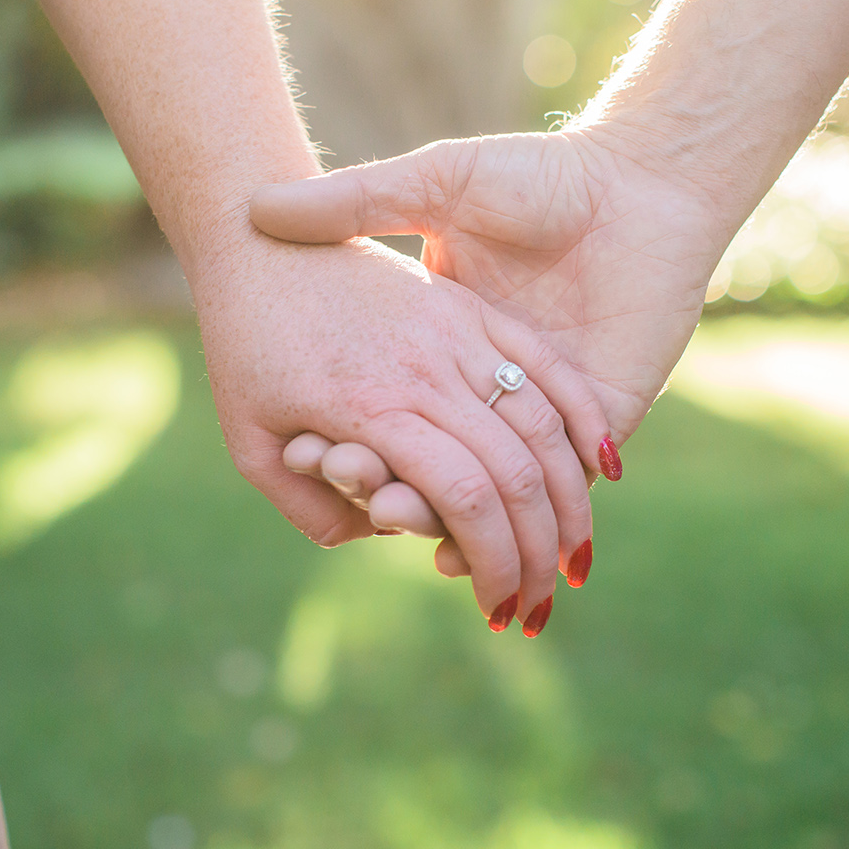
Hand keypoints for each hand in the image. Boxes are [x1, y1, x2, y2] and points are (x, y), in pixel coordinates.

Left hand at [192, 232, 610, 629]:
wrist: (257, 241)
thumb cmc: (244, 346)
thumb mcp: (250, 441)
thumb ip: (307, 505)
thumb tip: (370, 540)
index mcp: (372, 409)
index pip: (464, 498)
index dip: (493, 561)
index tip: (497, 607)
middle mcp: (426, 372)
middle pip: (515, 471)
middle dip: (538, 551)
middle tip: (541, 603)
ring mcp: (455, 333)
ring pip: (542, 422)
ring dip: (570, 498)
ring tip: (577, 553)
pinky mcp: (469, 307)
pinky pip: (544, 362)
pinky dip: (581, 416)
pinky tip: (604, 464)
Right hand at [250, 127, 733, 568]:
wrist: (638, 179)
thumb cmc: (532, 172)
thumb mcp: (431, 180)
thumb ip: (356, 196)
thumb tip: (261, 209)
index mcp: (445, 343)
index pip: (386, 411)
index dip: (346, 436)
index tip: (307, 450)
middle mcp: (489, 385)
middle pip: (427, 463)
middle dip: (381, 487)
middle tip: (348, 489)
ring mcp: (542, 407)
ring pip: (478, 489)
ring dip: (430, 516)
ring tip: (390, 517)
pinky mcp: (600, 420)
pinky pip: (545, 489)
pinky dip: (501, 528)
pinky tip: (452, 548)